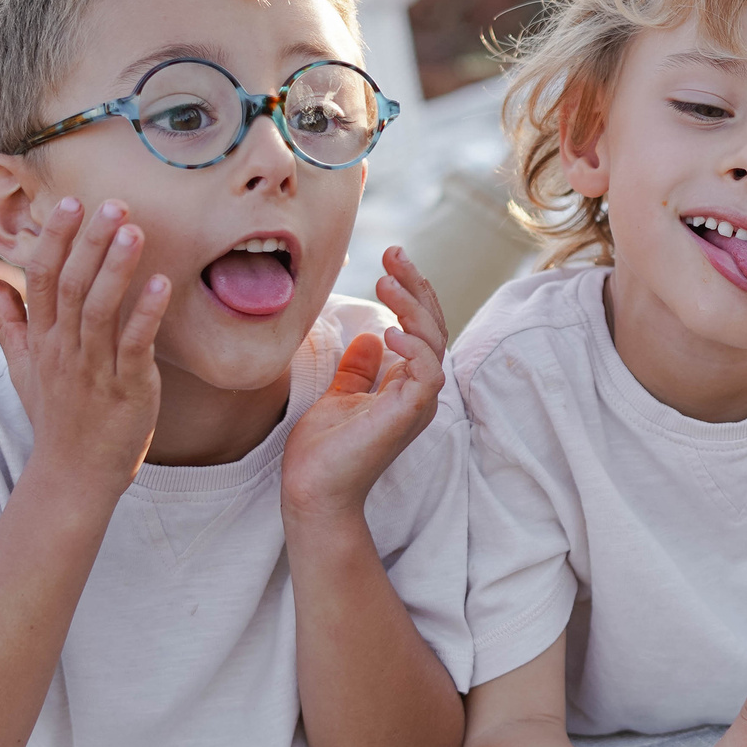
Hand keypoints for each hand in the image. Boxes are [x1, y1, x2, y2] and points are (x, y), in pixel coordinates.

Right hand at [0, 198, 167, 489]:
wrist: (74, 475)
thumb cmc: (56, 418)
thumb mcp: (25, 370)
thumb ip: (11, 325)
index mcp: (42, 340)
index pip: (40, 278)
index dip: (55, 239)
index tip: (71, 202)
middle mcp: (63, 349)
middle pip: (69, 285)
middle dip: (89, 242)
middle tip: (112, 203)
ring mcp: (93, 368)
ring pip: (99, 309)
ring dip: (116, 268)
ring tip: (133, 230)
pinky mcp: (127, 388)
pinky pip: (134, 345)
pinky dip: (146, 313)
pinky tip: (162, 284)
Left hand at [283, 247, 448, 518]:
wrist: (313, 492)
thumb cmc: (323, 452)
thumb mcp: (339, 396)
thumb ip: (358, 369)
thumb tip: (369, 337)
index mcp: (405, 385)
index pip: (420, 328)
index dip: (411, 292)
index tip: (389, 261)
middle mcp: (418, 392)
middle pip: (432, 327)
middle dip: (416, 287)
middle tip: (393, 254)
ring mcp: (417, 404)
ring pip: (434, 343)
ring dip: (413, 308)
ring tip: (386, 282)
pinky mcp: (408, 415)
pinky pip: (427, 374)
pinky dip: (413, 348)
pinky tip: (389, 329)